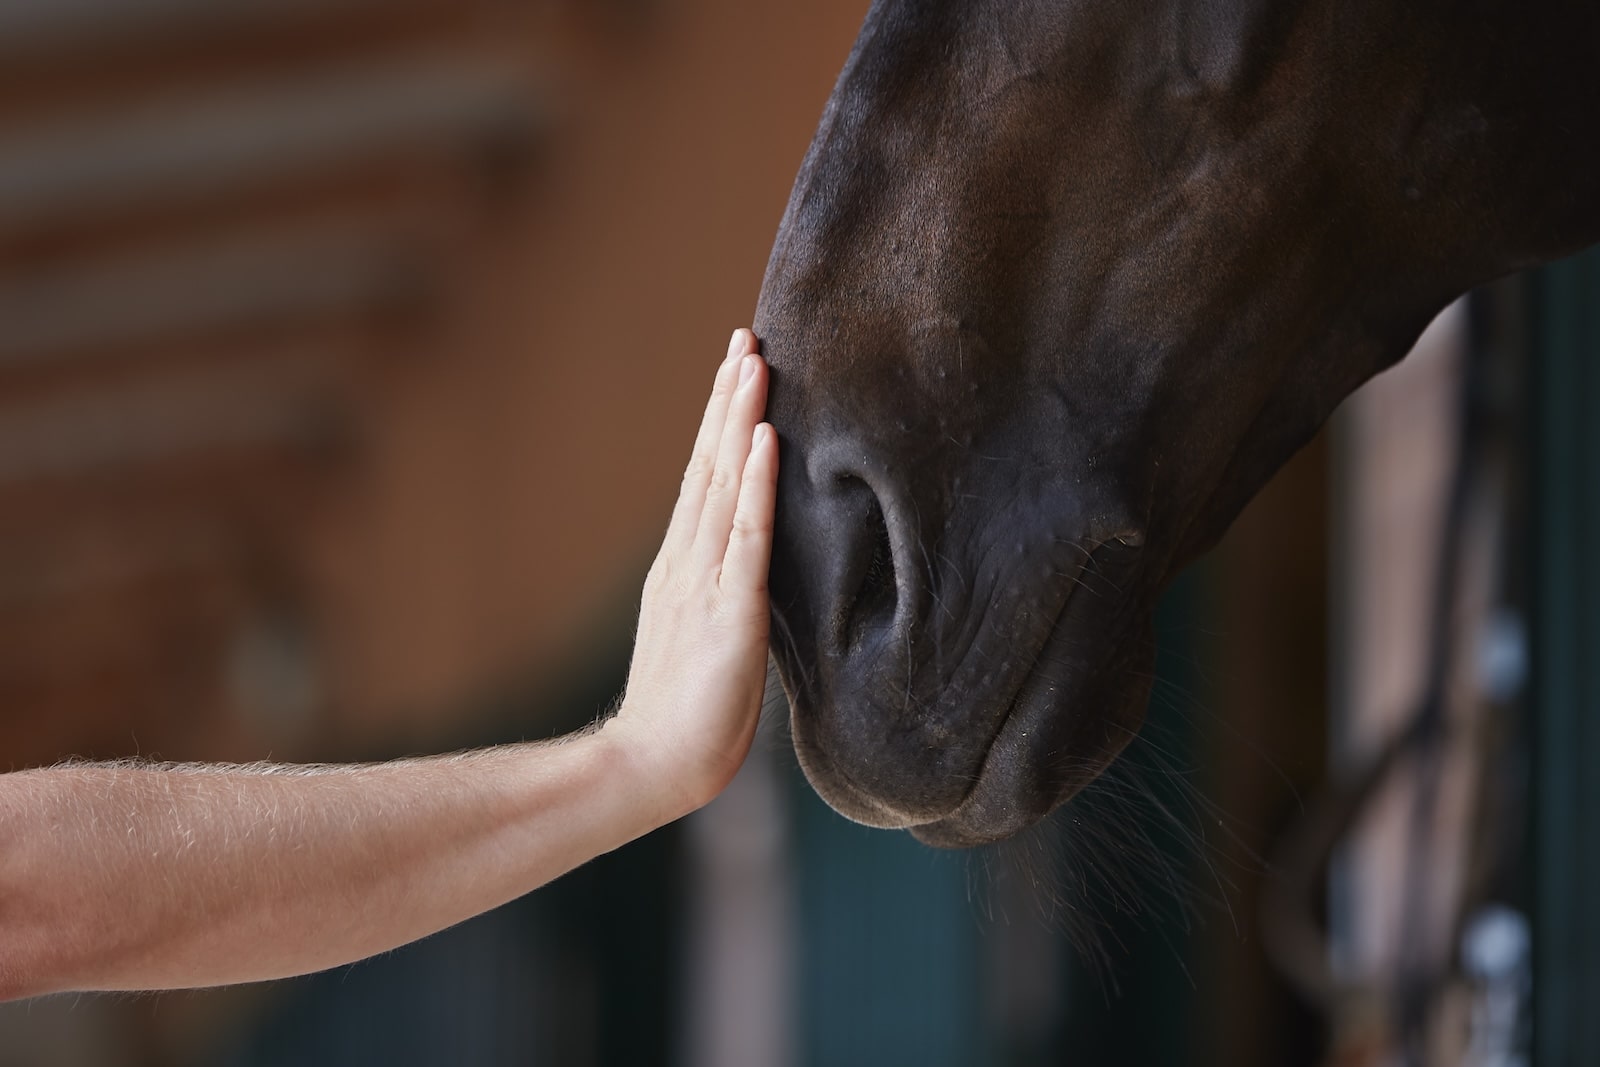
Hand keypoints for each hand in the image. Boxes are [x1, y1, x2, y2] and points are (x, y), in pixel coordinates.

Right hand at [607, 329, 777, 817]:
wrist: (651, 766)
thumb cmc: (685, 718)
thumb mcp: (705, 641)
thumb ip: (719, 601)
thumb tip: (746, 580)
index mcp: (683, 568)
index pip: (707, 481)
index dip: (722, 424)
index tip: (738, 370)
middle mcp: (688, 560)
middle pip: (711, 464)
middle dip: (729, 399)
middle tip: (746, 338)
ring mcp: (704, 580)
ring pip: (726, 483)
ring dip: (740, 419)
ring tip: (754, 361)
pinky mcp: (730, 609)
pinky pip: (748, 535)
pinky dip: (759, 483)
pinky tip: (768, 438)